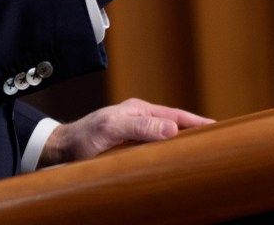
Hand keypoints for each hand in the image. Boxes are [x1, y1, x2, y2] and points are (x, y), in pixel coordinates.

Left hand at [38, 98, 214, 166]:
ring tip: (201, 153)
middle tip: (216, 142)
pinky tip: (174, 163)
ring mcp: (135, 135)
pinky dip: (168, 154)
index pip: (176, 115)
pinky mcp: (129, 150)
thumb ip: (140, 127)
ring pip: (166, 138)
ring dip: (182, 144)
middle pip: (175, 125)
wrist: (57, 150)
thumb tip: (173, 129)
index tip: (217, 128)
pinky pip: (155, 150)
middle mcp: (140, 120)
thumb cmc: (82, 138)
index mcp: (139, 110)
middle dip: (195, 132)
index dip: (197, 122)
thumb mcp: (111, 129)